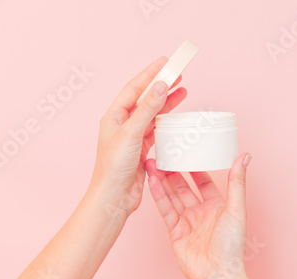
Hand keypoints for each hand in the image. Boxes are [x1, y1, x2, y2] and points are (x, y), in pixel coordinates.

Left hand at [89, 57, 186, 218]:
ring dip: (166, 102)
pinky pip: (156, 129)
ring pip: (152, 114)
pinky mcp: (141, 150)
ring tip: (182, 91)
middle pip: (144, 98)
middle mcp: (122, 125)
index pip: (134, 88)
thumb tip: (160, 86)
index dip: (150, 73)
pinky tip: (175, 116)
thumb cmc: (113, 168)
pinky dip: (166, 121)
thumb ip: (147, 109)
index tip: (166, 63)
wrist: (114, 198)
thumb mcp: (132, 133)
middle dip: (161, 85)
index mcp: (114, 117)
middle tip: (178, 74)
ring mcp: (132, 137)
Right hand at [145, 153, 252, 278]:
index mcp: (217, 206)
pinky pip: (165, 210)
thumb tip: (245, 156)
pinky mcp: (174, 232)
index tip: (186, 151)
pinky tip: (152, 181)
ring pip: (172, 196)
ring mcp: (186, 221)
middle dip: (173, 172)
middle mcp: (200, 212)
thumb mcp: (236, 209)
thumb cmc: (232, 246)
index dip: (194, 167)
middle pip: (183, 187)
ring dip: (162, 180)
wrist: (217, 275)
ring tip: (152, 163)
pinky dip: (159, 196)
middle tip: (163, 155)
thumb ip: (237, 182)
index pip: (203, 181)